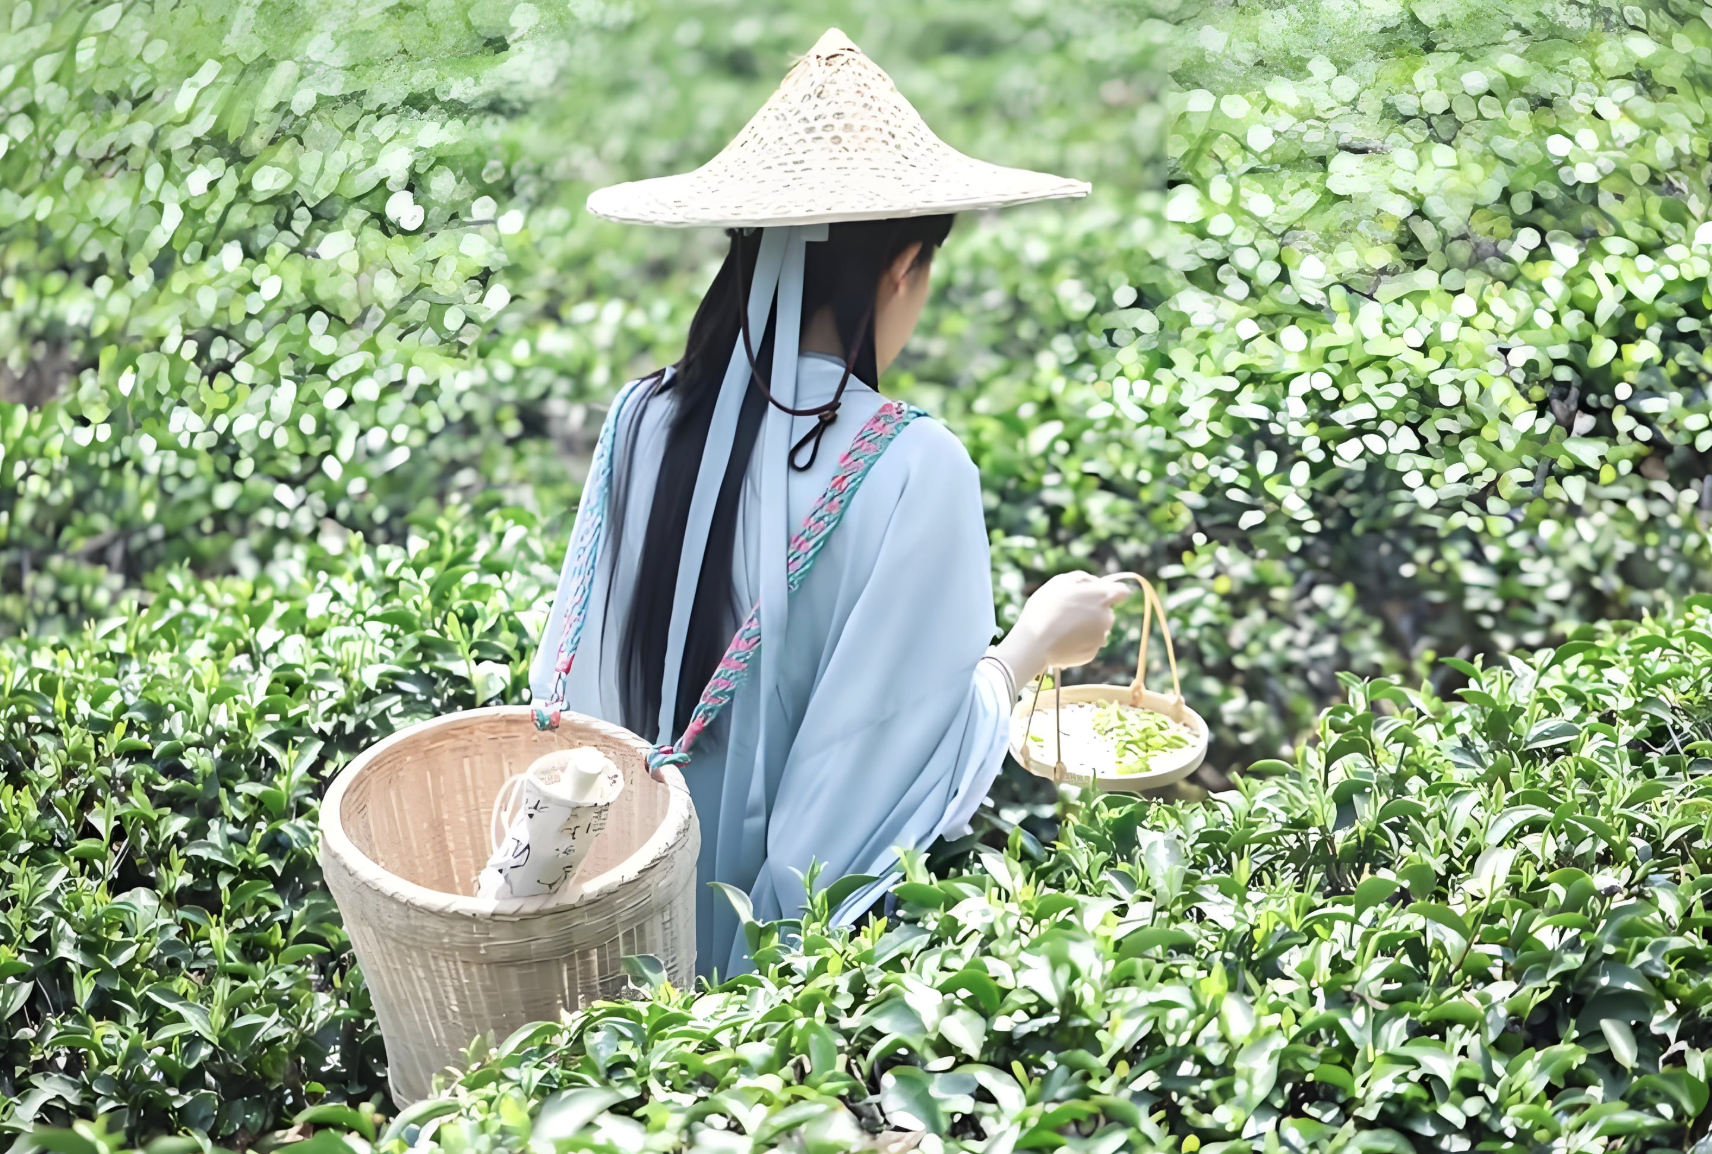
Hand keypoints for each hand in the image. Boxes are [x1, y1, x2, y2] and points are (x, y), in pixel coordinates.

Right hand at [993, 572, 1130, 686]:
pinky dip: (1077, 642)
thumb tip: (1096, 584)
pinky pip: (1087, 644)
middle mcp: (1107, 618)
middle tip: (1069, 612)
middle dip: (1092, 611)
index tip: (1098, 594)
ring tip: (1062, 628)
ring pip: (1096, 629)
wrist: (1035, 642)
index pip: (1122, 591)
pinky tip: (1061, 641)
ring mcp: (1100, 638)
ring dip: (1085, 627)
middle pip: (1106, 612)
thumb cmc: (1046, 608)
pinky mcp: (1091, 654)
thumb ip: (1083, 579)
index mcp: (1102, 597)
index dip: (1112, 591)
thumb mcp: (1060, 581)